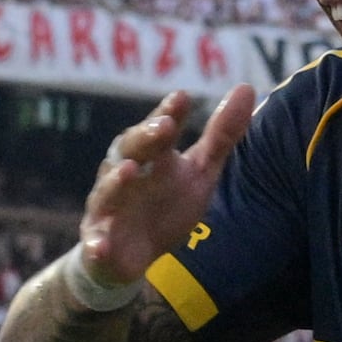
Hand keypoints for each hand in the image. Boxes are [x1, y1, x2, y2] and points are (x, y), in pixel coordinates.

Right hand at [78, 86, 255, 284]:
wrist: (134, 254)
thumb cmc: (167, 204)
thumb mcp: (201, 171)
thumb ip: (221, 134)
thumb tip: (247, 87)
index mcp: (151, 155)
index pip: (159, 128)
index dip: (169, 113)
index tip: (182, 98)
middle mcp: (124, 174)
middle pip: (130, 150)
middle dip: (145, 138)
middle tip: (163, 126)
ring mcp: (108, 208)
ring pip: (107, 192)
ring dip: (116, 181)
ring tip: (129, 170)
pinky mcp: (98, 242)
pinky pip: (95, 244)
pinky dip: (96, 245)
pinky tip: (101, 246)